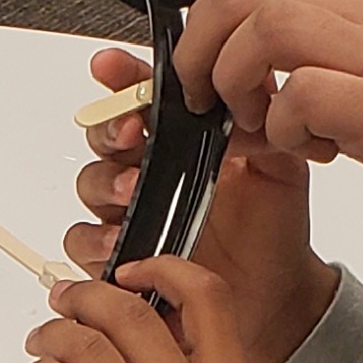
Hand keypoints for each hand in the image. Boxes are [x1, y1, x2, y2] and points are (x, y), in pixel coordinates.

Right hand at [67, 47, 336, 362]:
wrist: (276, 295)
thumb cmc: (273, 230)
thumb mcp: (280, 167)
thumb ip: (259, 128)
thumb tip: (242, 92)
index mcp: (181, 140)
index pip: (141, 97)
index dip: (122, 79)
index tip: (113, 68)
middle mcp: (148, 172)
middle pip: (104, 136)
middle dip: (111, 128)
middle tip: (132, 133)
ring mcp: (130, 213)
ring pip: (90, 185)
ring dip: (105, 183)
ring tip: (133, 191)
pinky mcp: (118, 258)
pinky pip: (82, 244)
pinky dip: (94, 241)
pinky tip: (119, 242)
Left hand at [174, 0, 362, 184]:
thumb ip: (310, 36)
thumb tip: (227, 53)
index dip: (208, 17)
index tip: (199, 60)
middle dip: (203, 47)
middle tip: (205, 95)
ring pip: (265, 27)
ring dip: (238, 80)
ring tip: (260, 120)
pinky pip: (299, 94)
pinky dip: (283, 127)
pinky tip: (309, 146)